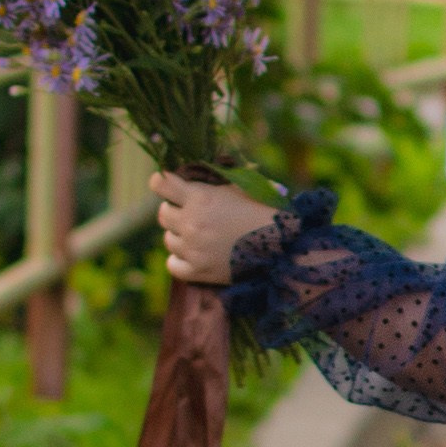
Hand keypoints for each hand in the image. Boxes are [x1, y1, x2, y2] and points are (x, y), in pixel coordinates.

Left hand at [152, 170, 275, 287]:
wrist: (285, 247)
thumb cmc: (267, 211)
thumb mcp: (243, 186)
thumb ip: (216, 179)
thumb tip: (194, 174)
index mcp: (201, 197)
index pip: (160, 184)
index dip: (161, 182)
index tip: (167, 185)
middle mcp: (191, 223)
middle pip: (162, 214)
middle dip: (174, 210)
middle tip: (192, 213)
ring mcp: (192, 249)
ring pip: (168, 239)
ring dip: (179, 235)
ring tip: (200, 235)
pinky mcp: (197, 272)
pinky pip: (172, 264)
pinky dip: (180, 259)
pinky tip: (194, 254)